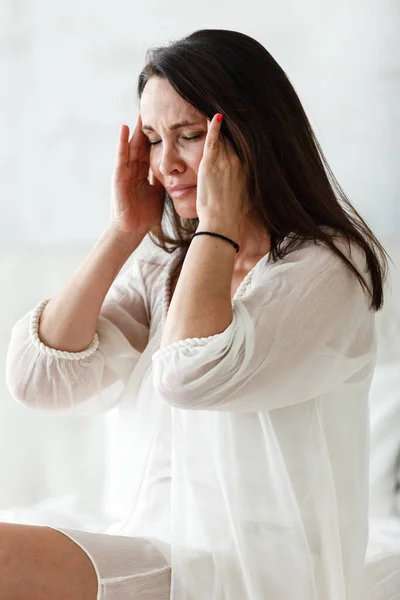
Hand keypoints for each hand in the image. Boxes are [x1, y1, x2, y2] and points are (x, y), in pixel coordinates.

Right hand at [110, 114, 164, 233]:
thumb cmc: (144, 215)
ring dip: (134, 130)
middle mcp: (133, 170)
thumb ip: (164, 180)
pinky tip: (124, 128)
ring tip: (139, 113)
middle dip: (146, 129)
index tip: (165, 123)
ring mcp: (124, 172)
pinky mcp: (118, 176)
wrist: (132, 230)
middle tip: (153, 110)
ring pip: (131, 147)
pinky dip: (122, 142)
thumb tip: (178, 172)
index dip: (157, 137)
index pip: (151, 151)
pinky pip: (121, 156)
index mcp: (143, 174)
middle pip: (141, 145)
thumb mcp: (159, 193)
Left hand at [196, 114, 249, 231]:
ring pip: (223, 136)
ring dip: (219, 123)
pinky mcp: (211, 164)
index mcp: (248, 169)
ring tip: (216, 106)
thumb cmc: (232, 216)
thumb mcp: (248, 199)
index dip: (241, 134)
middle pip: (234, 138)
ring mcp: (225, 162)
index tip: (242, 122)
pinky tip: (214, 114)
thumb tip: (248, 190)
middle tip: (229, 107)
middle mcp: (239, 162)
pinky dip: (212, 127)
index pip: (244, 145)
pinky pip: (212, 141)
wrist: (222, 223)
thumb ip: (247, 188)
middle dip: (232, 125)